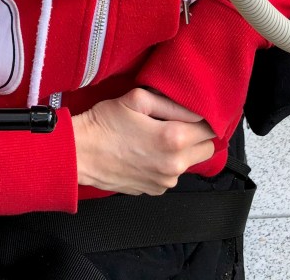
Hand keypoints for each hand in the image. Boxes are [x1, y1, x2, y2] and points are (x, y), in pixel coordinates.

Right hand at [71, 87, 215, 195]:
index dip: (203, 117)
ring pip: (190, 163)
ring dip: (182, 150)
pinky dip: (167, 163)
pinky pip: (172, 174)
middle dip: (197, 135)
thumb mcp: (137, 99)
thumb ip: (171, 103)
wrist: (80, 153)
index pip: (209, 128)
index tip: (191, 112)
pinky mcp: (155, 190)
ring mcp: (165, 181)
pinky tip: (147, 152)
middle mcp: (173, 165)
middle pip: (207, 149)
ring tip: (156, 136)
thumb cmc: (105, 122)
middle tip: (177, 123)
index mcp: (172, 138)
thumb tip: (195, 109)